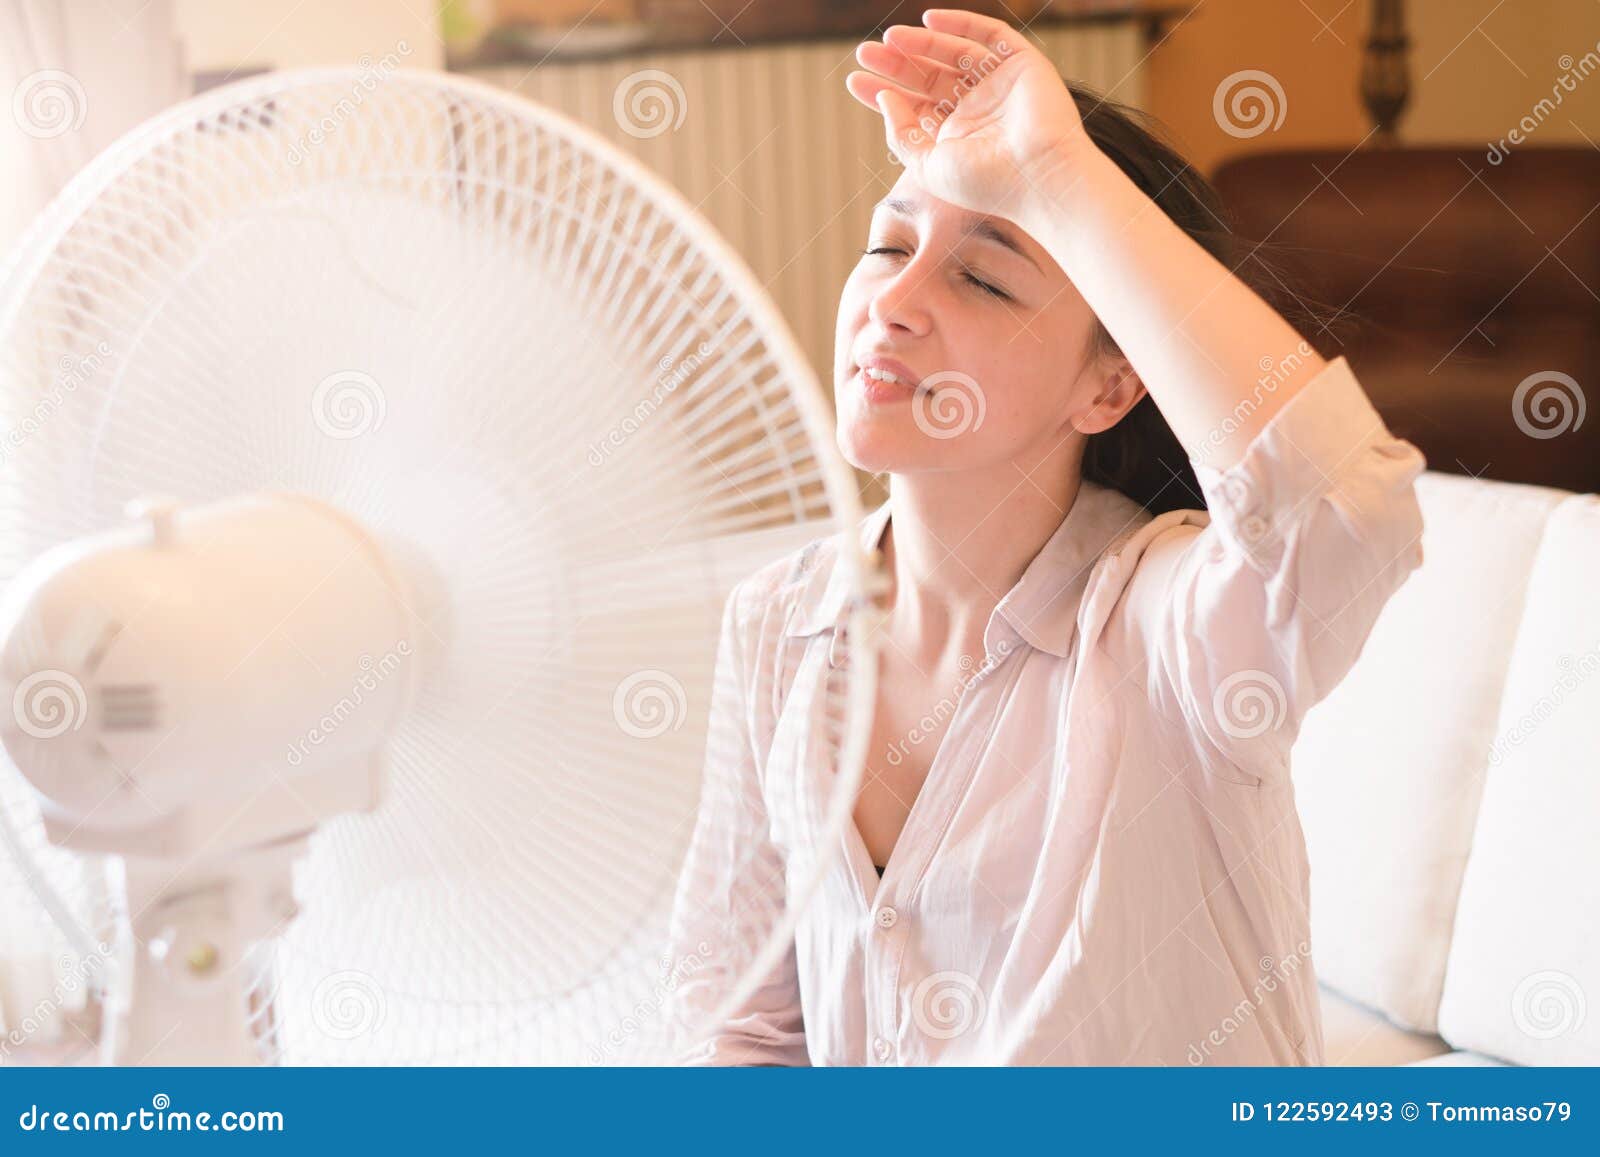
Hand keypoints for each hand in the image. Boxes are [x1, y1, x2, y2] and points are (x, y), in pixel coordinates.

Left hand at [846, 9, 1093, 222]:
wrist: (1038, 176)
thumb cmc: (984, 182)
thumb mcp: (928, 165)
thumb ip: (902, 133)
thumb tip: (885, 96)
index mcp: (956, 136)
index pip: (915, 106)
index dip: (884, 92)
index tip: (856, 80)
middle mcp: (977, 109)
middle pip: (929, 77)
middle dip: (897, 64)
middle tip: (864, 53)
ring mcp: (999, 85)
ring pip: (954, 54)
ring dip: (921, 43)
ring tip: (890, 39)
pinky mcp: (1021, 64)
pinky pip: (989, 35)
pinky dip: (961, 23)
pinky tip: (928, 20)